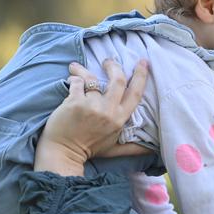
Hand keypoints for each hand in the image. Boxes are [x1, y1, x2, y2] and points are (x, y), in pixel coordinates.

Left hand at [34, 59, 147, 175]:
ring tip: (76, 68)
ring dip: (84, 70)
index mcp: (120, 119)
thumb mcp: (115, 149)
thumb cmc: (88, 150)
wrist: (63, 153)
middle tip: (108, 60)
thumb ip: (133, 148)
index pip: (135, 93)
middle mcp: (108, 111)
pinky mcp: (74, 103)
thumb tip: (150, 150)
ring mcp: (91, 106)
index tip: (143, 62)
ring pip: (92, 78)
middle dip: (114, 66)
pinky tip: (70, 80)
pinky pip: (76, 82)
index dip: (141, 76)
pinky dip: (73, 78)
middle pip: (118, 79)